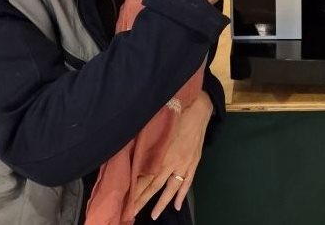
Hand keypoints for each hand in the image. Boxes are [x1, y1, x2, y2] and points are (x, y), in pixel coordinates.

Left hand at [125, 92, 213, 219]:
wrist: (199, 109)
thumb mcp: (158, 126)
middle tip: (131, 213)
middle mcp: (172, 162)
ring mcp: (185, 164)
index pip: (145, 176)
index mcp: (161, 153)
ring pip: (171, 188)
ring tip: (153, 216)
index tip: (125, 199)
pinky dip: (182, 194)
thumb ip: (147, 142)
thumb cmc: (176, 114)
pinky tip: (177, 205)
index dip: (135, 188)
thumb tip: (132, 153)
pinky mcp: (194, 162)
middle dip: (143, 200)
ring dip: (162, 203)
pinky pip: (188, 181)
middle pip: (155, 185)